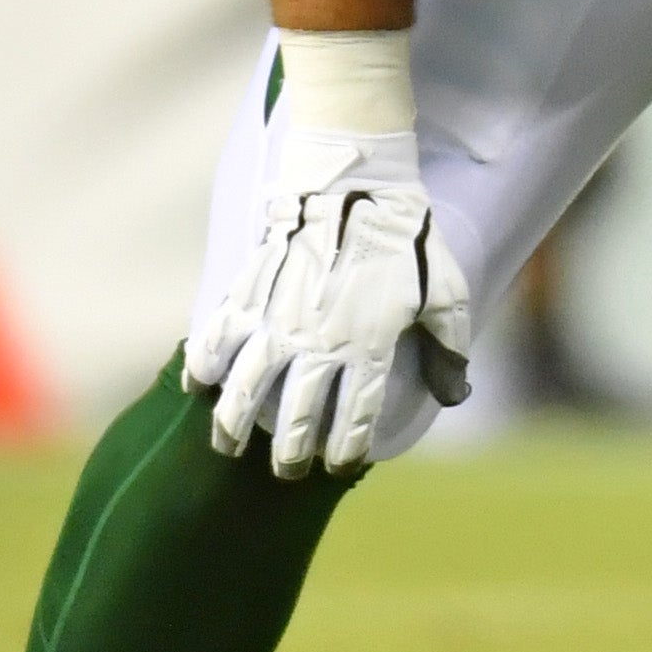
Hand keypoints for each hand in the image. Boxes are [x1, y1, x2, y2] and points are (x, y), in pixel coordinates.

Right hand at [183, 126, 471, 478]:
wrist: (356, 181)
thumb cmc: (406, 237)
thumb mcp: (445, 291)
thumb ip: (449, 345)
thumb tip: (454, 393)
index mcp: (369, 348)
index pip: (356, 420)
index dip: (345, 451)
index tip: (337, 467)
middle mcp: (319, 344)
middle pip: (297, 418)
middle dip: (291, 455)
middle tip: (286, 470)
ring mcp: (278, 320)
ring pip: (247, 389)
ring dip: (233, 424)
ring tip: (226, 446)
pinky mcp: (250, 292)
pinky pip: (217, 336)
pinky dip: (203, 364)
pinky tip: (197, 387)